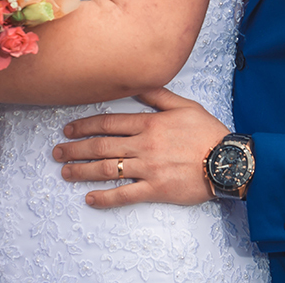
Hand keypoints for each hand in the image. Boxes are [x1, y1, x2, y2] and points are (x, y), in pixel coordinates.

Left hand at [53, 87, 229, 208]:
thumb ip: (158, 95)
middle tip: (57, 152)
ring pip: (108, 169)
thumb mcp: (185, 105)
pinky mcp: (156, 189)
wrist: (227, 161)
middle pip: (102, 146)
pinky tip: (90, 199)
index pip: (109, 122)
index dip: (85, 126)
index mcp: (149, 123)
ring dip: (82, 171)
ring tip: (65, 172)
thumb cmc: (208, 132)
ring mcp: (149, 168)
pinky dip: (105, 197)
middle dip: (75, 149)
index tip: (68, 129)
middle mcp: (144, 145)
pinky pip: (125, 194)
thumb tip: (137, 84)